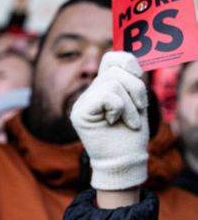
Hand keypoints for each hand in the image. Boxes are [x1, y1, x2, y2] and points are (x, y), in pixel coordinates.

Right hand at [70, 51, 148, 190]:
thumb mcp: (136, 101)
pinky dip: (119, 108)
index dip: (127, 62)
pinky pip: (107, 95)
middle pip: (115, 71)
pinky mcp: (79, 113)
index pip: (111, 59)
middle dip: (136, 89)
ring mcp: (82, 103)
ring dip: (130, 103)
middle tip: (139, 110)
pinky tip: (116, 122)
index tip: (138, 76)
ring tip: (129, 120)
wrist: (123, 160)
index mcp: (102, 88)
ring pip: (113, 83)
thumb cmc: (130, 134)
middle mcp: (89, 93)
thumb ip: (129, 81)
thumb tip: (126, 59)